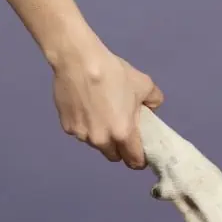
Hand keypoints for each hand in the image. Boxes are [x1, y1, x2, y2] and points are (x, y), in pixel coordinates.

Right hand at [50, 43, 163, 168]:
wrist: (79, 60)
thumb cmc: (114, 73)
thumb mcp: (144, 84)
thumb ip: (154, 101)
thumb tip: (152, 107)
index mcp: (123, 134)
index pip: (134, 161)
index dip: (139, 160)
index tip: (140, 153)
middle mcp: (101, 140)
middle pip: (113, 155)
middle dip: (119, 149)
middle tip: (121, 131)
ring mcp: (81, 135)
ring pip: (95, 144)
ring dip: (101, 136)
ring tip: (100, 113)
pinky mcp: (67, 126)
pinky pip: (80, 132)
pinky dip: (85, 125)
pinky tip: (85, 107)